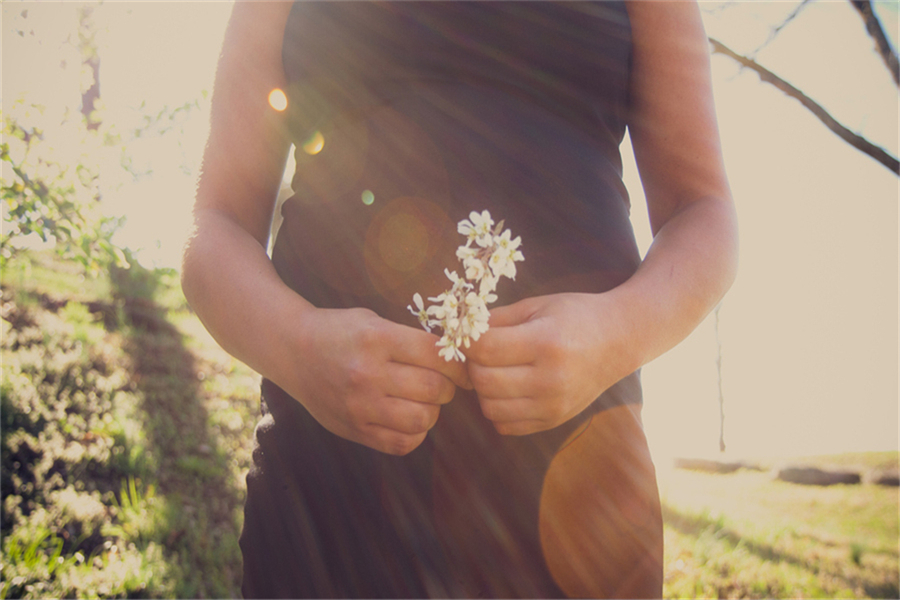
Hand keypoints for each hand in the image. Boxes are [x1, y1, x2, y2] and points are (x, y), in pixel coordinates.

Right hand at [287, 307, 470, 454]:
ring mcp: (359, 405)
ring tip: (424, 401)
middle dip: (448, 387)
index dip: (459, 363)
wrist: (293, 350)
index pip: (436, 354)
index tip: (463, 367)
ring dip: (432, 411)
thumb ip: (411, 339)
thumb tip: (459, 359)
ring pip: (422, 419)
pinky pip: (401, 443)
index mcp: (377, 338)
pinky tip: (409, 419)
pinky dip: (415, 434)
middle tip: (443, 383)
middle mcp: (368, 373)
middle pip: (434, 388)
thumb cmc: (341, 331)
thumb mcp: (375, 321)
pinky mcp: (353, 428)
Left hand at [464, 293, 635, 435]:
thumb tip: (459, 331)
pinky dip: (498, 409)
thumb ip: (497, 319)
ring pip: (489, 408)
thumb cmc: (576, 316)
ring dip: (484, 389)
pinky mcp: (554, 421)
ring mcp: (553, 406)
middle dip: (473, 365)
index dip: (468, 341)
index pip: (485, 349)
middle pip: (483, 381)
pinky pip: (505, 425)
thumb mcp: (537, 305)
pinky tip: (509, 389)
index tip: (470, 335)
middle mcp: (550, 380)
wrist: (619, 340)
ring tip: (496, 370)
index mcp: (545, 343)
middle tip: (483, 353)